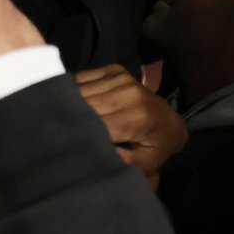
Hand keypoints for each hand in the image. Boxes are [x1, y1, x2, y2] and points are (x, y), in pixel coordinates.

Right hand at [75, 64, 187, 186]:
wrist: (171, 123)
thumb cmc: (156, 148)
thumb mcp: (145, 164)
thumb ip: (122, 161)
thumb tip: (93, 152)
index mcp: (137, 117)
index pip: (95, 125)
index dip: (78, 134)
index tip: (67, 144)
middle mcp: (128, 92)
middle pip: (84, 105)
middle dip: (72, 119)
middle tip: (62, 133)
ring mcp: (120, 77)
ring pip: (79, 90)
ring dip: (70, 104)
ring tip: (68, 119)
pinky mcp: (113, 70)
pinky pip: (81, 78)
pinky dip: (73, 91)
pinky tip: (74, 103)